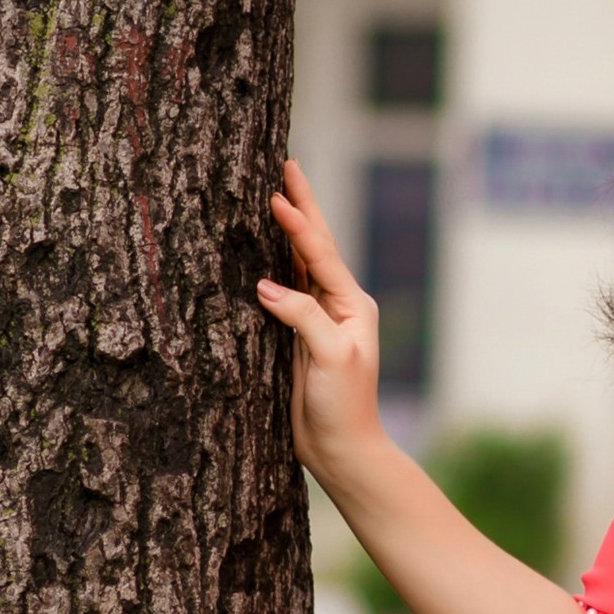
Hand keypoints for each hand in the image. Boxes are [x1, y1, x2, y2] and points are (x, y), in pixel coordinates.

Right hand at [256, 158, 390, 486]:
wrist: (342, 448)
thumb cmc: (345, 406)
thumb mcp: (330, 358)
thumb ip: (302, 317)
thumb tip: (265, 286)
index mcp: (352, 304)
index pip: (320, 254)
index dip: (298, 223)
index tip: (277, 193)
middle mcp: (338, 305)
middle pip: (315, 246)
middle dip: (302, 206)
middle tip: (288, 165)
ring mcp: (318, 319)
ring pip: (298, 263)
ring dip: (288, 230)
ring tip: (275, 195)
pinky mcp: (298, 336)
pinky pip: (284, 291)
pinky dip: (273, 265)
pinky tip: (260, 252)